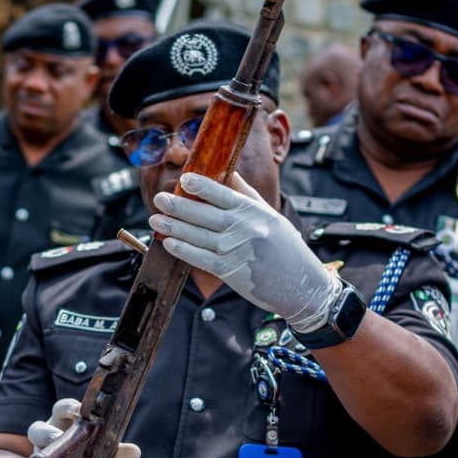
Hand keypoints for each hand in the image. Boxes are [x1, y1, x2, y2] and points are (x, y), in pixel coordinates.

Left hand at [149, 171, 346, 333]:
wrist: (301, 284)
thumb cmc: (286, 248)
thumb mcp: (270, 215)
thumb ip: (246, 194)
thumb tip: (227, 173)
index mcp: (253, 211)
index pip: (223, 193)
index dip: (201, 185)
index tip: (184, 178)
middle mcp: (243, 228)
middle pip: (204, 214)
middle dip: (178, 205)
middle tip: (159, 199)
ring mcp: (235, 250)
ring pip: (198, 235)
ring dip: (174, 227)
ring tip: (155, 219)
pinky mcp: (230, 271)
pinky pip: (200, 258)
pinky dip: (183, 250)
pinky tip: (169, 242)